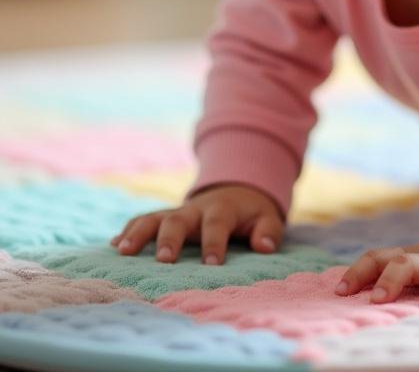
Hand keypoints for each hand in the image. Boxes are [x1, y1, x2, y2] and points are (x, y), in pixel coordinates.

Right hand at [109, 183, 284, 265]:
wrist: (236, 191)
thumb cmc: (251, 213)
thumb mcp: (267, 217)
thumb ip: (268, 231)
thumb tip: (265, 247)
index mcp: (222, 209)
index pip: (217, 224)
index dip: (214, 243)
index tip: (212, 264)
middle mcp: (194, 209)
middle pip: (179, 219)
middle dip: (170, 238)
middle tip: (163, 260)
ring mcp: (176, 213)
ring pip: (154, 218)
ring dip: (138, 233)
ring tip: (122, 252)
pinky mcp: (164, 218)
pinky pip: (142, 220)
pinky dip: (127, 231)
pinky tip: (113, 247)